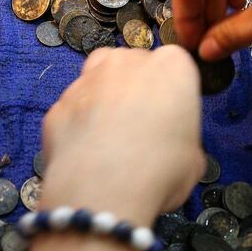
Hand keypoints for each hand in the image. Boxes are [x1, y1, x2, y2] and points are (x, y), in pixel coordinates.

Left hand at [31, 47, 203, 250]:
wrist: (102, 188)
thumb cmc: (159, 170)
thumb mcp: (193, 160)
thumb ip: (180, 137)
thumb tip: (168, 146)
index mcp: (170, 67)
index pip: (174, 65)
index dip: (172, 92)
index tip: (171, 116)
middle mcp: (125, 62)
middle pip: (132, 64)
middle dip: (134, 88)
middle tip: (139, 127)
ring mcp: (86, 79)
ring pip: (96, 75)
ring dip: (102, 95)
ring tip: (109, 133)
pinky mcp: (58, 103)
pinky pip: (72, 108)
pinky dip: (77, 123)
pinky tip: (84, 151)